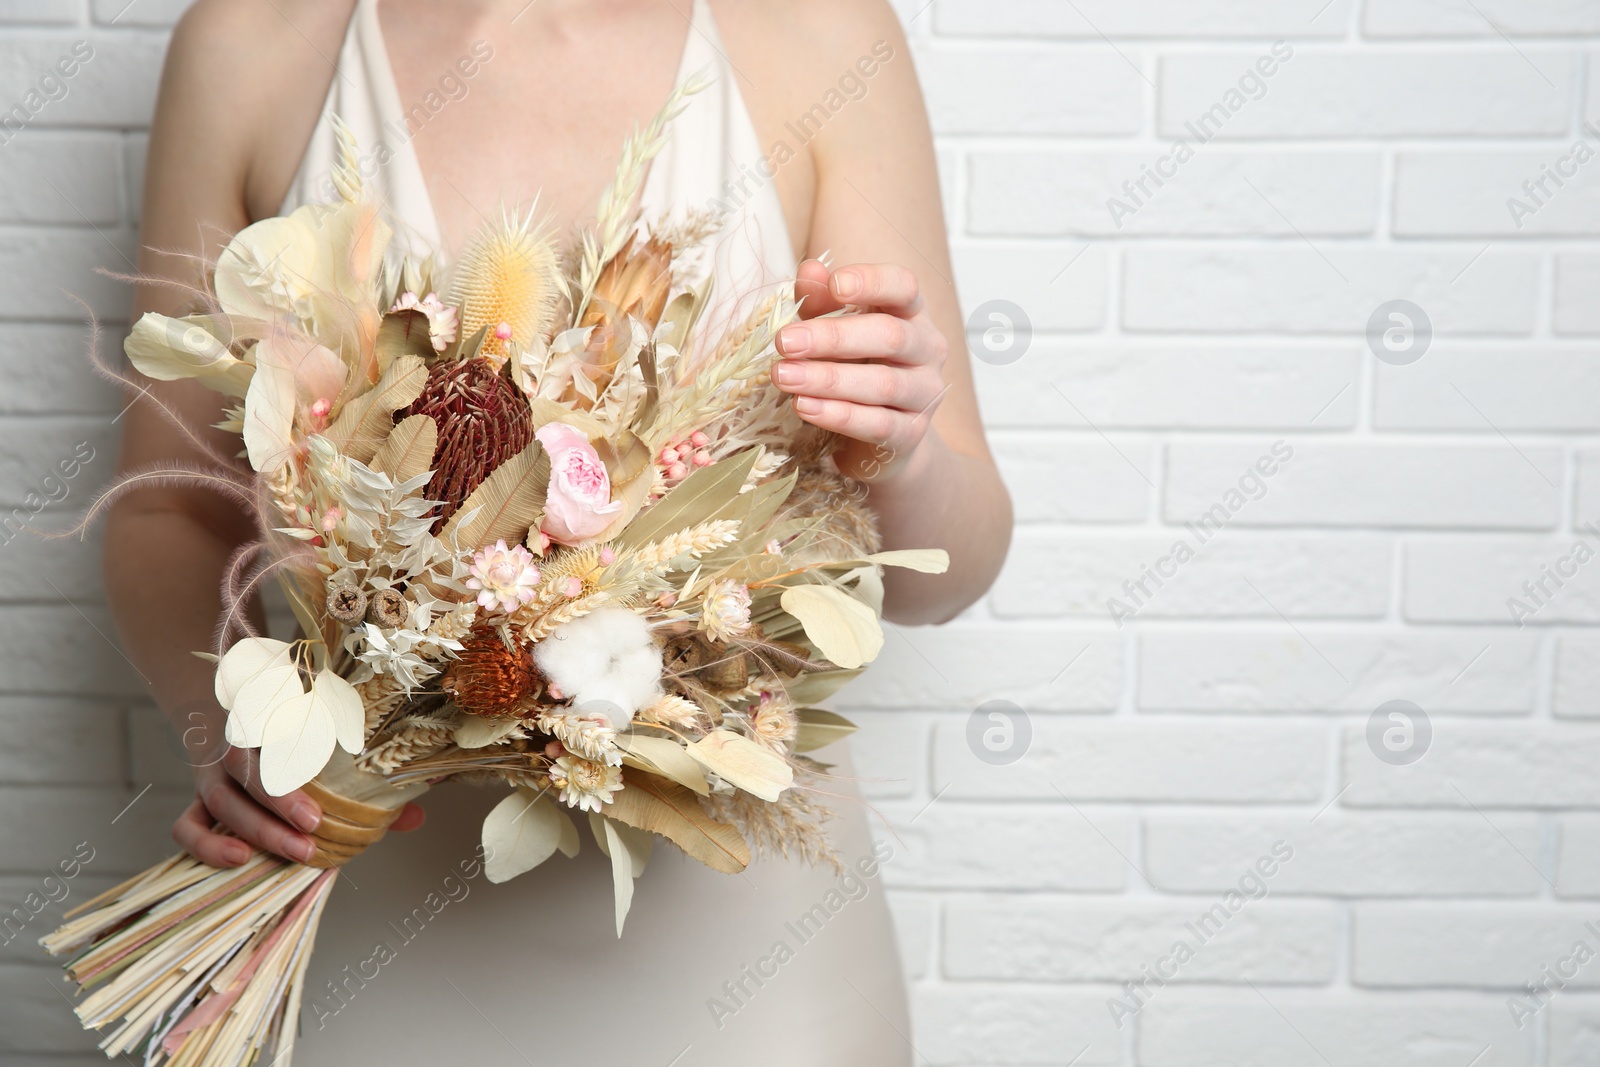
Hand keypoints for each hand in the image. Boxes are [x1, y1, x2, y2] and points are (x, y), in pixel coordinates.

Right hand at [173, 722, 424, 867]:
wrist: (234, 697)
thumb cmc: (296, 722)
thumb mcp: (332, 732)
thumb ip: (370, 774)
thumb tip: (417, 816)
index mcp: (271, 716)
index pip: (276, 735)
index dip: (296, 768)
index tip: (319, 805)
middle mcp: (238, 741)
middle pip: (245, 771)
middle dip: (278, 806)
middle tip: (314, 831)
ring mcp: (214, 770)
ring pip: (219, 799)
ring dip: (257, 828)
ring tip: (294, 853)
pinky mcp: (200, 796)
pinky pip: (187, 824)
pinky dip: (206, 844)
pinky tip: (238, 860)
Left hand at [776, 260, 948, 481]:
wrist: (879, 435)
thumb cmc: (856, 368)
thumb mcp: (835, 330)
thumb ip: (822, 302)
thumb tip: (809, 271)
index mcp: (911, 312)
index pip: (904, 286)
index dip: (872, 282)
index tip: (834, 284)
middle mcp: (927, 349)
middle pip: (890, 335)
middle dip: (833, 338)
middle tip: (785, 341)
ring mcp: (925, 393)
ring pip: (883, 384)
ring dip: (828, 379)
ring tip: (784, 376)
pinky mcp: (912, 433)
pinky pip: (878, 424)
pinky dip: (838, 415)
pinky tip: (805, 406)